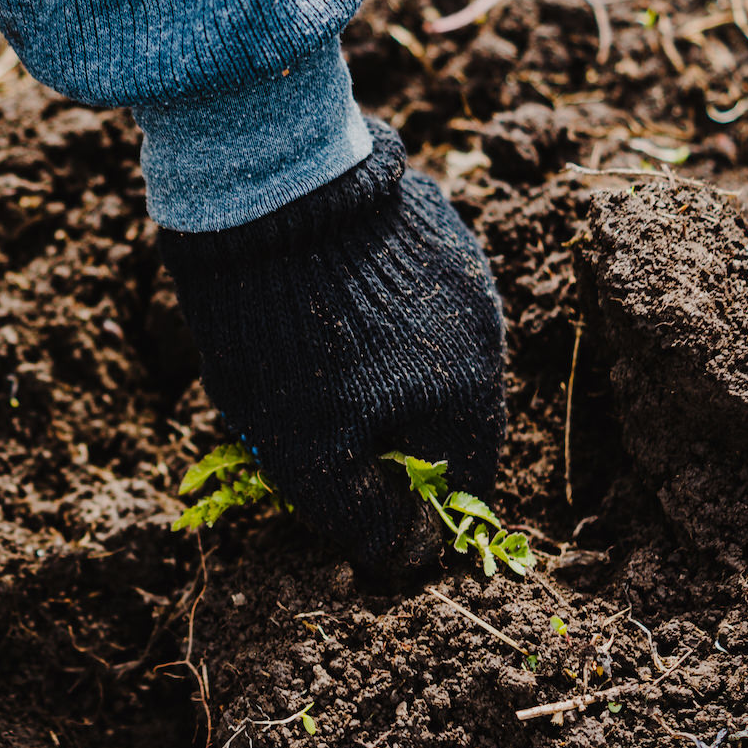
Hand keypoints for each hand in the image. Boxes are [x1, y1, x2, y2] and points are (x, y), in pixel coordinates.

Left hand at [160, 119, 505, 563]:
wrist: (262, 188)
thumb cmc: (283, 337)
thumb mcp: (308, 453)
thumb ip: (364, 517)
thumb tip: (408, 560)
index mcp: (468, 395)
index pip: (463, 484)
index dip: (411, 510)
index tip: (355, 504)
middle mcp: (486, 333)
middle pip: (446, 420)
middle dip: (387, 442)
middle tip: (314, 432)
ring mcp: (462, 271)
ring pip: (428, 359)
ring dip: (380, 381)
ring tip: (309, 367)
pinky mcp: (428, 226)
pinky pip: (410, 301)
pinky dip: (373, 323)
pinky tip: (318, 309)